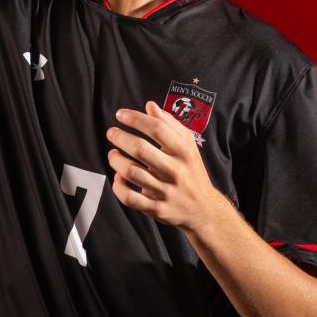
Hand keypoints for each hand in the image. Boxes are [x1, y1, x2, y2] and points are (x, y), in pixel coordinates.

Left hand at [105, 101, 221, 232]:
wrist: (204, 210)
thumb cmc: (191, 171)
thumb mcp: (188, 145)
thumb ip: (170, 124)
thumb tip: (150, 106)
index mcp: (184, 152)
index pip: (157, 129)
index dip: (135, 118)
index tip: (120, 114)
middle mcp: (176, 171)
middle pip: (141, 149)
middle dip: (120, 137)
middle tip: (112, 133)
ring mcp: (166, 191)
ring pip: (132, 172)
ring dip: (116, 160)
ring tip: (113, 153)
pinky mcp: (157, 209)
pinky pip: (131, 198)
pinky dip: (119, 187)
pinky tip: (118, 178)